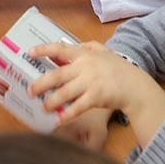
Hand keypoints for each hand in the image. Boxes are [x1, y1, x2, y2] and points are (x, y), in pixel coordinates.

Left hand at [30, 42, 164, 147]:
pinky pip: (77, 107)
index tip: (29, 52)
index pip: (59, 49)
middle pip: (56, 75)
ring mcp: (89, 82)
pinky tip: (59, 120)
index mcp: (84, 54)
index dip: (43, 50)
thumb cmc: (119, 69)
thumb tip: (77, 44)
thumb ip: (90, 46)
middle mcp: (84, 67)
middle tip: (30, 90)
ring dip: (51, 101)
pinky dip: (67, 114)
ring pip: (64, 92)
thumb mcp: (105, 52)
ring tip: (44, 107)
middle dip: (41, 83)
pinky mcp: (95, 97)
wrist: (135, 86)